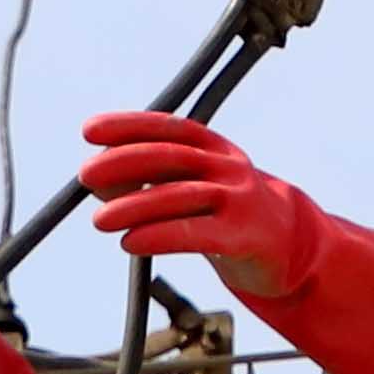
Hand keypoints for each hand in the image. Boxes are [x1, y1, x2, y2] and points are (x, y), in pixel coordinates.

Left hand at [75, 109, 334, 301]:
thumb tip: (93, 180)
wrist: (288, 248)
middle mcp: (227, 167)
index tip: (90, 130)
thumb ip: (144, 182)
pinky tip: (129, 243)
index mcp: (213, 148)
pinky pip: (197, 234)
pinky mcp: (244, 236)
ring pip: (180, 196)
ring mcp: (238, 199)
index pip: (168, 127)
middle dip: (124, 162)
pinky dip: (159, 236)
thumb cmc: (225, 216)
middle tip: (85, 173)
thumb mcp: (188, 192)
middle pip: (172, 156)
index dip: (129, 125)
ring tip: (98, 220)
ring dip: (134, 206)